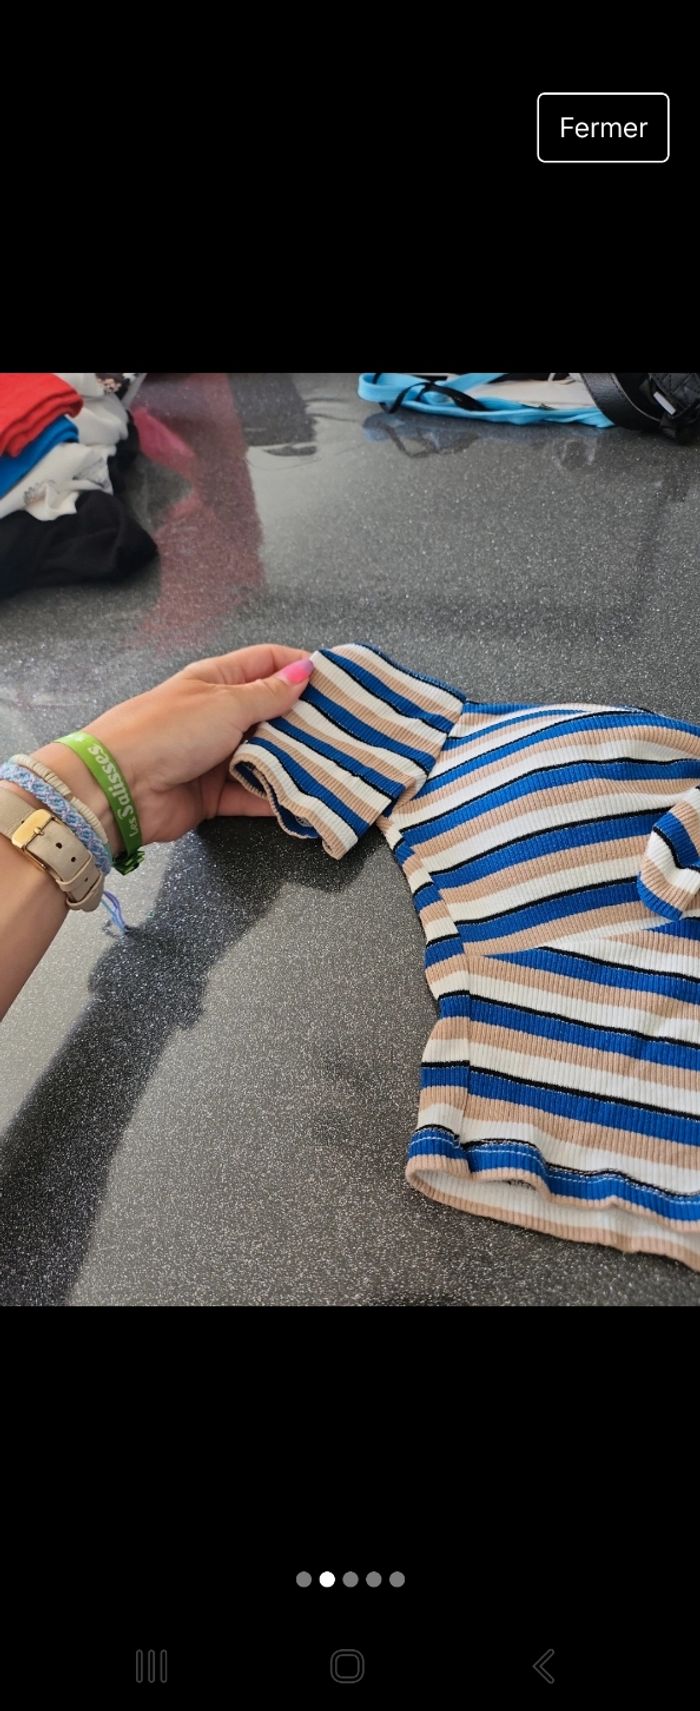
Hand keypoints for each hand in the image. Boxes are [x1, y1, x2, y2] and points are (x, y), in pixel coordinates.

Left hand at [33, 644, 313, 852]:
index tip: (339, 679)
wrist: (117, 786)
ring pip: (267, 757)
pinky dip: (277, 798)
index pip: (266, 663)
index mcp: (216, 680)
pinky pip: (253, 795)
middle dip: (307, 720)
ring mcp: (215, 756)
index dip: (301, 667)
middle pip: (272, 713)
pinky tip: (308, 798)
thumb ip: (269, 694)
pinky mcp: (213, 795)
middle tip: (349, 728)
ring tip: (337, 764)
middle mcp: (218, 716)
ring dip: (296, 762)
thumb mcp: (225, 703)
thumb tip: (304, 672)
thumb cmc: (166, 730)